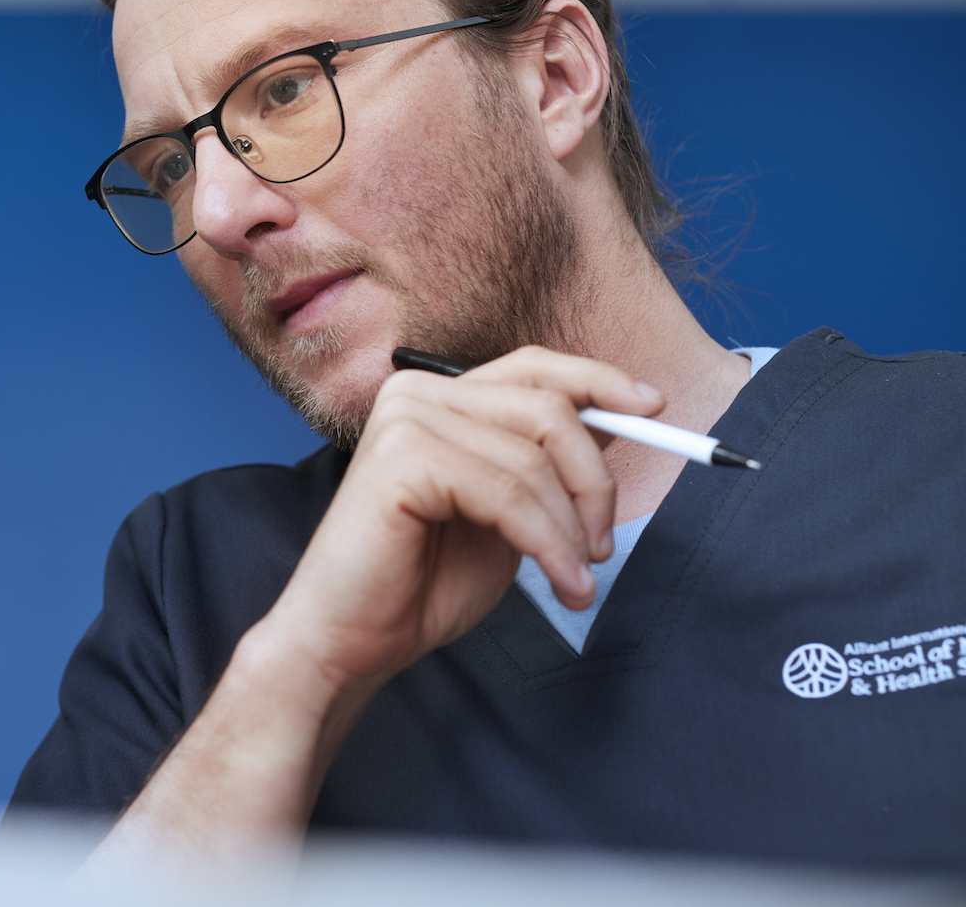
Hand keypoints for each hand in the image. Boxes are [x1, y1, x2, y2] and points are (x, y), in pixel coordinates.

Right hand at [95, 346, 661, 865]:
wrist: (350, 638)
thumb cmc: (420, 582)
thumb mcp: (503, 512)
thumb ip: (540, 465)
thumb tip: (614, 427)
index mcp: (437, 396)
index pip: (533, 367)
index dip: (599, 381)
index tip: (654, 409)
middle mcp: (416, 393)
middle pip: (547, 408)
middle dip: (594, 480)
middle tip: (602, 545)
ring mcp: (404, 420)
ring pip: (534, 458)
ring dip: (572, 528)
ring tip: (575, 579)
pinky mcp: (400, 458)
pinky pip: (509, 494)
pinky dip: (549, 544)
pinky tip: (561, 585)